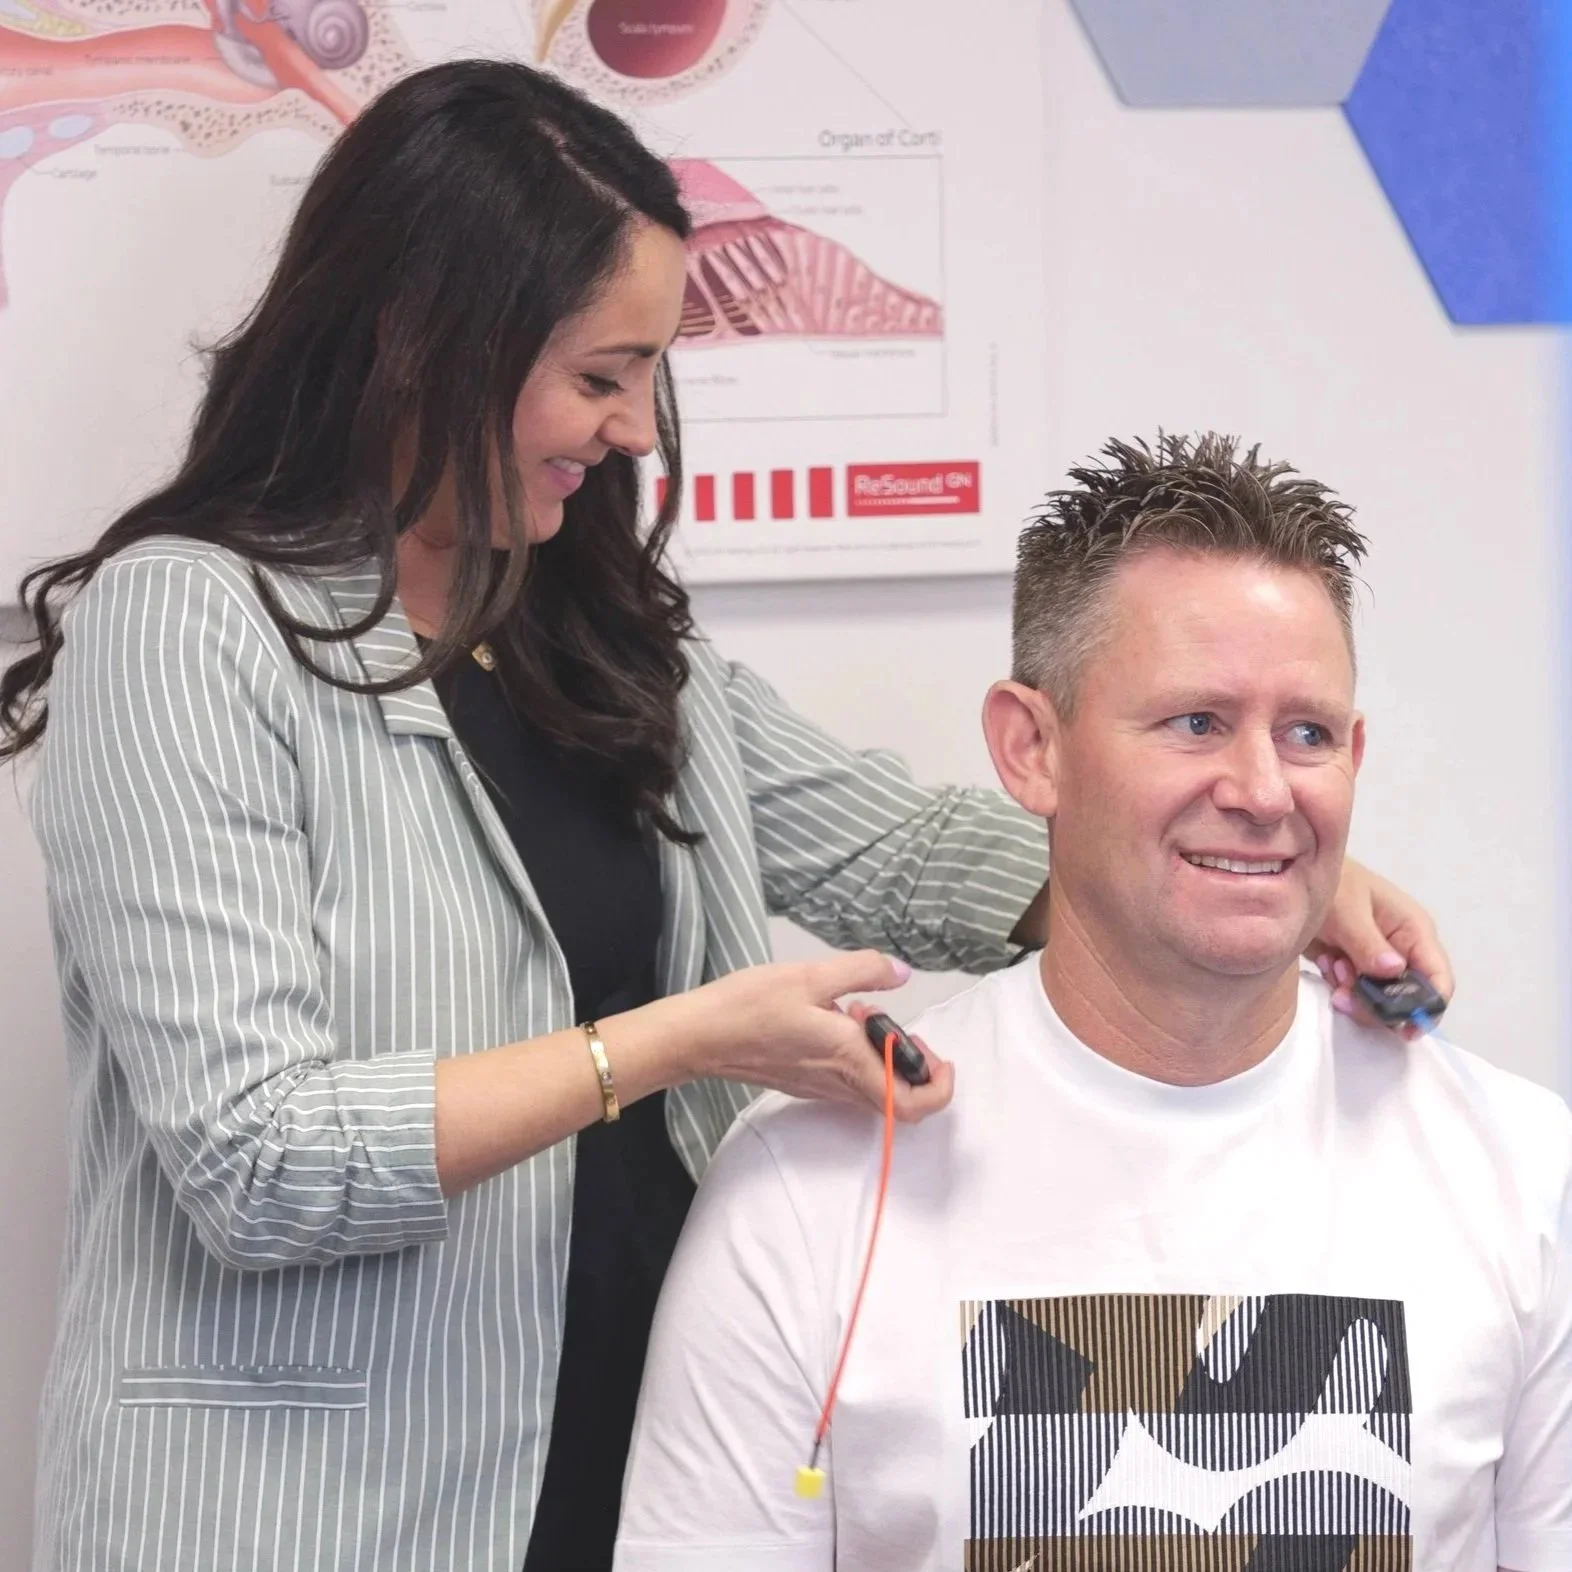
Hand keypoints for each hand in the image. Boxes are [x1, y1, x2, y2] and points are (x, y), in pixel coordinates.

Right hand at [675, 950, 953, 1121]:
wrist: (699, 1036)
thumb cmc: (750, 1006)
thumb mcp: (811, 975)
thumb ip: (863, 971)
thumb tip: (900, 972)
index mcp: (848, 1060)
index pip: (910, 1104)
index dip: (938, 1088)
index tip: (939, 1056)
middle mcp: (838, 1083)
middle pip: (897, 1102)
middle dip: (916, 1069)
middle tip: (906, 1031)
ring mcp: (819, 1088)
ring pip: (874, 1091)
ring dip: (886, 1060)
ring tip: (868, 1016)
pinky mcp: (804, 1082)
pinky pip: (849, 1083)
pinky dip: (860, 1058)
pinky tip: (840, 1021)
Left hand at [1307, 858, 1453, 1038]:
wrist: (1295, 877)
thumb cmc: (1331, 885)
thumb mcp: (1347, 911)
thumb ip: (1368, 943)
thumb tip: (1395, 971)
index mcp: (1414, 932)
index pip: (1438, 979)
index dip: (1428, 1009)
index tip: (1405, 1029)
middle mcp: (1403, 952)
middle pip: (1407, 1000)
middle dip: (1376, 1004)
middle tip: (1344, 991)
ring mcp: (1378, 963)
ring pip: (1379, 1003)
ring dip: (1354, 995)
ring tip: (1332, 966)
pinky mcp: (1355, 969)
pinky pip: (1356, 995)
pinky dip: (1340, 988)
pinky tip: (1327, 965)